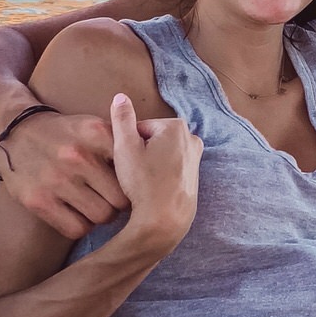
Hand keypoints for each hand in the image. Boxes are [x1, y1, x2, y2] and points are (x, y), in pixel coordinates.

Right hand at [0, 110, 128, 240]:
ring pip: (102, 216)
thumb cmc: (64, 134)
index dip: (137, 180)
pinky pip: (76, 229)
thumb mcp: (93, 126)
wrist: (15, 134)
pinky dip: (81, 226)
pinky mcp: (39, 200)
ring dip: (102, 216)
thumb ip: (121, 142)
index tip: (133, 184)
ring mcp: (57, 179)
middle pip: (121, 198)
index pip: (134, 167)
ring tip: (97, 206)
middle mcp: (77, 156)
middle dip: (121, 203)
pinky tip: (78, 214)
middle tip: (114, 200)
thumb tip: (155, 167)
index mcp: (96, 132)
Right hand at [110, 93, 201, 254]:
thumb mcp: (125, 147)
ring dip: (149, 165)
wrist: (165, 220)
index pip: (140, 128)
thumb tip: (120, 97)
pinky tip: (152, 189)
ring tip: (142, 183)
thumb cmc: (143, 183)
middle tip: (133, 174)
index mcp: (175, 126)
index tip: (126, 163)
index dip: (127, 145)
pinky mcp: (194, 175)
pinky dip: (160, 176)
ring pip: (160, 155)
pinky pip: (169, 169)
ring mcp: (195, 158)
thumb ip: (122, 118)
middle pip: (152, 140)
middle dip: (140, 153)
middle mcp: (191, 138)